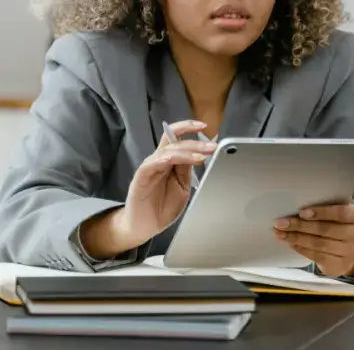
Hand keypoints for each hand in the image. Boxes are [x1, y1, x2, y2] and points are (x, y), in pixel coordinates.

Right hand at [118, 120, 215, 244]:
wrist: (144, 226)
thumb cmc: (162, 206)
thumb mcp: (182, 187)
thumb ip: (187, 170)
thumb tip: (200, 154)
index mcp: (170, 161)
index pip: (178, 138)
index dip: (190, 129)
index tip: (206, 127)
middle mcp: (159, 160)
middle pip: (174, 141)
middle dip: (195, 143)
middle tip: (211, 146)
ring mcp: (150, 167)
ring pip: (166, 150)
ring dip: (185, 151)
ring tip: (201, 155)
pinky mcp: (141, 177)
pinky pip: (152, 163)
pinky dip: (164, 159)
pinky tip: (174, 159)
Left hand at [273, 203, 353, 276]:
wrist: (352, 250)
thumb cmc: (339, 225)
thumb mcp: (338, 213)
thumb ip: (326, 205)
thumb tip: (298, 199)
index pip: (340, 213)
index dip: (321, 212)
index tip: (301, 212)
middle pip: (325, 230)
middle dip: (300, 226)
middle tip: (280, 223)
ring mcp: (349, 253)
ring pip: (318, 245)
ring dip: (296, 238)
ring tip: (280, 233)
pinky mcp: (339, 266)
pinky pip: (316, 256)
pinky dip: (301, 249)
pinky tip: (290, 243)